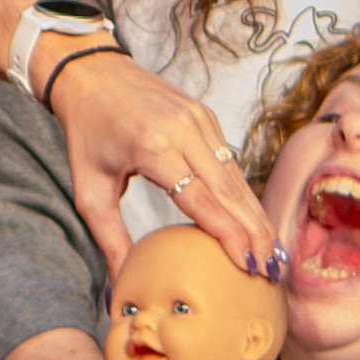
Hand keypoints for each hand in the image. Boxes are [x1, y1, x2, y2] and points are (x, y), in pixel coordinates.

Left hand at [41, 45, 276, 275]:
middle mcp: (183, 130)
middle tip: (272, 269)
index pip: (202, 199)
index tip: (248, 265)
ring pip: (236, 176)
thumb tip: (121, 286)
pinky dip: (244, 193)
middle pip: (229, 191)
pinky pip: (230, 161)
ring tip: (272, 252)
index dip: (229, 234)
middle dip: (254, 233)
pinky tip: (255, 220)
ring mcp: (199, 119)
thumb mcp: (88, 191)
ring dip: (255, 215)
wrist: (90, 72)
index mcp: (153, 148)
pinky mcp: (205, 116)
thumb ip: (108, 240)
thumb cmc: (86, 132)